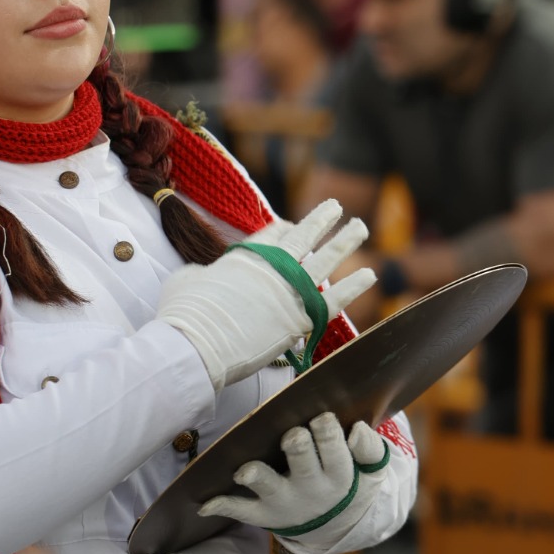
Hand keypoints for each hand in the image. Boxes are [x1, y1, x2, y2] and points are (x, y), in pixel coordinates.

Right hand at [156, 200, 374, 389]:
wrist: (195, 346)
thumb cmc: (184, 314)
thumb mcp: (186, 279)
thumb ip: (202, 273)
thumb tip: (204, 274)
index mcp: (245, 256)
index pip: (271, 233)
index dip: (284, 227)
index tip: (292, 225)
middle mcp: (271, 268)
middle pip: (303, 237)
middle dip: (321, 220)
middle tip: (337, 208)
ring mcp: (288, 291)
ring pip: (325, 260)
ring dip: (345, 241)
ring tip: (360, 227)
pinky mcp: (300, 319)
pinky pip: (334, 300)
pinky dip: (352, 286)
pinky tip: (369, 274)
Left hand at [197, 412, 388, 534]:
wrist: (332, 523)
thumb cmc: (345, 479)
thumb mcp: (369, 470)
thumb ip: (369, 449)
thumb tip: (356, 430)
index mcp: (339, 474)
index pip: (333, 445)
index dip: (325, 428)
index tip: (320, 418)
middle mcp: (311, 489)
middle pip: (302, 460)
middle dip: (296, 444)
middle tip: (293, 435)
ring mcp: (283, 501)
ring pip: (268, 485)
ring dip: (256, 476)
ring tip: (244, 472)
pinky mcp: (262, 513)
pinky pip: (240, 510)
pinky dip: (222, 506)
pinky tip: (203, 504)